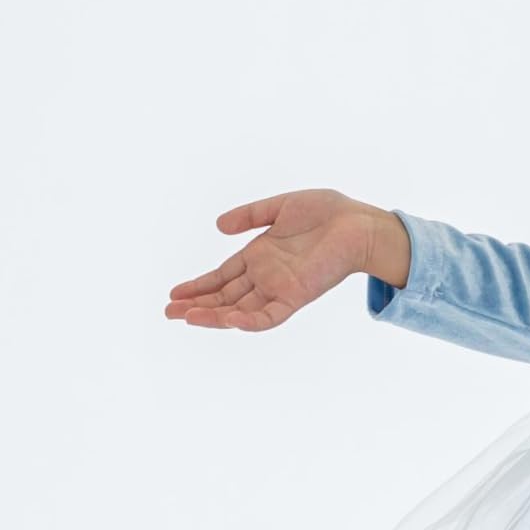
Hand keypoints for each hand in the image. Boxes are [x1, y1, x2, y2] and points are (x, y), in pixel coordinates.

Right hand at [164, 191, 391, 331]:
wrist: (360, 222)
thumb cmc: (328, 213)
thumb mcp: (280, 208)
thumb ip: (250, 216)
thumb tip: (218, 226)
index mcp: (261, 256)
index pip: (223, 277)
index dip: (199, 285)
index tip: (174, 294)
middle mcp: (267, 276)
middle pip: (225, 297)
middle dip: (197, 305)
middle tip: (169, 311)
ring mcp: (281, 287)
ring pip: (241, 310)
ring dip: (214, 315)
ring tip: (187, 317)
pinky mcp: (298, 295)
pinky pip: (270, 315)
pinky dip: (250, 320)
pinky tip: (230, 320)